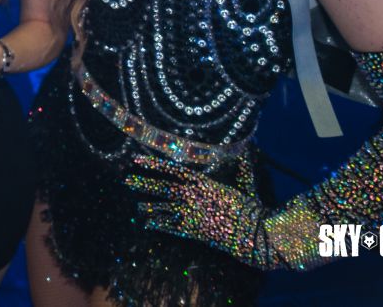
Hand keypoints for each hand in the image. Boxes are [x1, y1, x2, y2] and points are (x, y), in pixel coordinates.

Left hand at [123, 154, 293, 268]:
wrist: (255, 233)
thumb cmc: (252, 208)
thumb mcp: (245, 184)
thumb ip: (241, 168)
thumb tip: (248, 150)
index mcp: (203, 182)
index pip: (172, 169)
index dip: (153, 164)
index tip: (136, 160)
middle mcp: (193, 195)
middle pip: (162, 187)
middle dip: (143, 183)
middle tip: (126, 180)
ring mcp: (191, 213)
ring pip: (163, 207)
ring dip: (148, 205)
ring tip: (136, 204)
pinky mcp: (192, 231)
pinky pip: (170, 226)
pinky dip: (158, 224)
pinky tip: (147, 223)